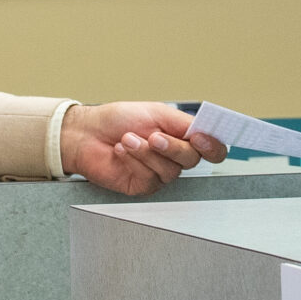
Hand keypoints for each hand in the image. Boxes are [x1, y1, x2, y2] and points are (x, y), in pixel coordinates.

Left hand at [61, 102, 227, 193]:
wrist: (87, 133)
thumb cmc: (118, 120)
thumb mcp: (156, 112)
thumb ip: (184, 123)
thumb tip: (206, 129)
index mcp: (182, 138)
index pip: (211, 149)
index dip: (213, 146)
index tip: (201, 139)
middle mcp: (174, 157)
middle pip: (192, 160)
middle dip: (172, 147)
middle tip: (154, 135)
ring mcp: (159, 174)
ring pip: (170, 170)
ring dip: (146, 152)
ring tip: (127, 139)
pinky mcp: (143, 186)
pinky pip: (149, 178)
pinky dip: (133, 161)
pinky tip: (121, 150)